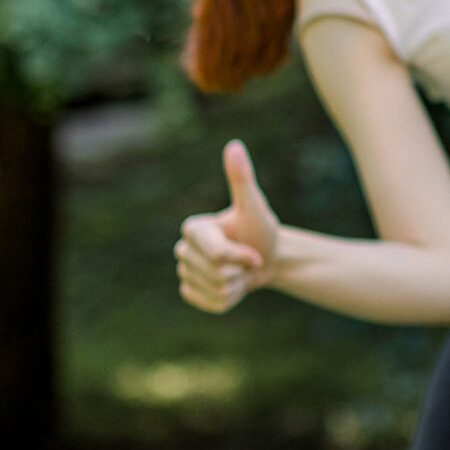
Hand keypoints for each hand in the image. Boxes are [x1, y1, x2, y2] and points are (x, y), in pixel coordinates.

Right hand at [174, 140, 281, 313]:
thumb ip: (242, 179)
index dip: (242, 256)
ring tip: (241, 270)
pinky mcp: (191, 294)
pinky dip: (232, 298)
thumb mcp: (254, 207)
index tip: (254, 250)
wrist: (266, 257)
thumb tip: (234, 146)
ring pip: (217, 290)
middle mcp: (183, 250)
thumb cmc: (260, 229)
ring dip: (239, 284)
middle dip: (242, 269)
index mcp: (193, 228)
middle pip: (217, 274)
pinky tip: (234, 285)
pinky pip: (213, 303)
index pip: (217, 255)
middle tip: (248, 258)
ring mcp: (185, 274)